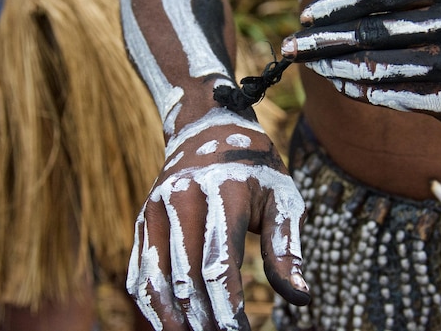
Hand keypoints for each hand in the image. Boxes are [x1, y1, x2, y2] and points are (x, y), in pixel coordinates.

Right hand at [126, 108, 309, 330]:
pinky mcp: (143, 218)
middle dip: (205, 321)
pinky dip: (152, 305)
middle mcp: (181, 197)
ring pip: (155, 281)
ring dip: (173, 321)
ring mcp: (156, 208)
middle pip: (187, 279)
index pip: (220, 266)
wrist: (209, 129)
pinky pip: (139, 271)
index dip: (229, 309)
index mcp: (222, 190)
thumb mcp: (282, 198)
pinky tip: (170, 324)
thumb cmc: (256, 169)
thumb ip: (286, 248)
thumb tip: (301, 299)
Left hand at [282, 0, 440, 123]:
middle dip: (322, 40)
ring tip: (311, 65)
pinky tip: (340, 83)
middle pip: (371, 32)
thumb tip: (342, 17)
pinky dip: (361, 90)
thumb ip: (406, 1)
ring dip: (336, 67)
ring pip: (379, 67)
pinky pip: (395, 96)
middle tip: (290, 46)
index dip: (336, 6)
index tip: (305, 16)